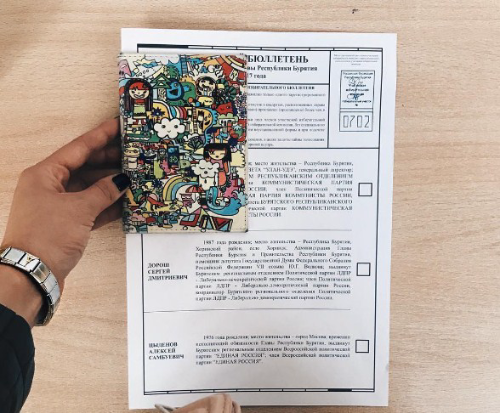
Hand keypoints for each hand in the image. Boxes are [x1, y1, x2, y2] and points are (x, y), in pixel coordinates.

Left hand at [1, 118, 129, 293]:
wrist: (32, 274)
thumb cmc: (47, 236)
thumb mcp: (79, 209)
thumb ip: (104, 192)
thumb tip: (121, 180)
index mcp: (45, 175)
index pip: (78, 148)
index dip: (100, 136)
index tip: (118, 125)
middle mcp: (50, 187)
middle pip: (84, 166)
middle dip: (109, 160)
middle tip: (133, 152)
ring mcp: (58, 206)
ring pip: (89, 187)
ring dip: (110, 184)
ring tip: (134, 176)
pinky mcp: (66, 223)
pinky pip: (90, 207)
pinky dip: (107, 204)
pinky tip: (126, 200)